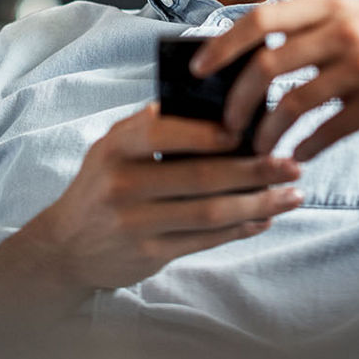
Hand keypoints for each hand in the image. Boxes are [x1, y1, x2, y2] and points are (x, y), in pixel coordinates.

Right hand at [26, 104, 301, 290]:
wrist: (66, 246)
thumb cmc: (102, 184)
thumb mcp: (113, 147)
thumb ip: (152, 124)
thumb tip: (214, 104)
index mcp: (116, 147)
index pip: (164, 131)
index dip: (208, 133)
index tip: (248, 129)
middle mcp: (123, 184)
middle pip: (200, 176)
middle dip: (254, 171)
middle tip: (291, 164)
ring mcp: (135, 223)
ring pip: (210, 212)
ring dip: (258, 203)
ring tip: (292, 195)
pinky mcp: (149, 254)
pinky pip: (206, 240)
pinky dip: (241, 228)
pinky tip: (265, 217)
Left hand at [190, 0, 358, 160]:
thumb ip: (323, 27)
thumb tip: (262, 51)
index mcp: (337, 6)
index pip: (262, 19)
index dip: (223, 45)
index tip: (199, 70)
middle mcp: (345, 31)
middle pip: (266, 63)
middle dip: (236, 99)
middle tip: (225, 125)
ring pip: (290, 103)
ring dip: (266, 132)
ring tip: (258, 150)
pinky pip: (324, 131)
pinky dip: (303, 148)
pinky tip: (296, 158)